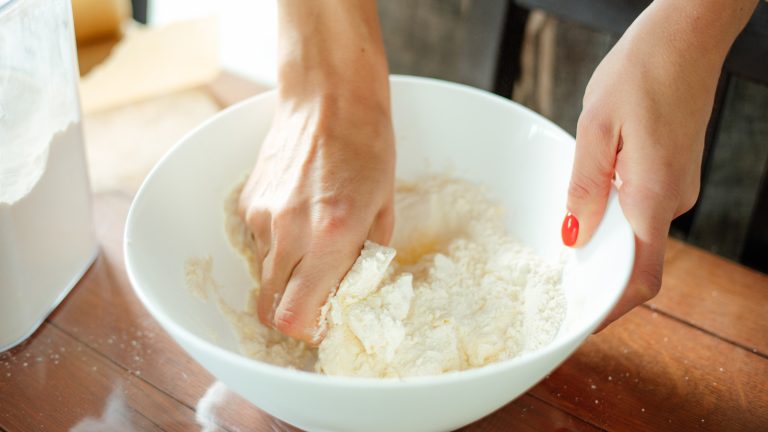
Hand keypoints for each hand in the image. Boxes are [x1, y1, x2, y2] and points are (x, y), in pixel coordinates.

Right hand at [238, 0, 392, 343]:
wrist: (328, 96)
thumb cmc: (367, 146)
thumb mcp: (384, 206)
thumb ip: (367, 256)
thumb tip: (355, 290)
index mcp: (331, 236)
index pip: (297, 318)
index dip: (309, 332)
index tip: (325, 323)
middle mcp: (289, 233)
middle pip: (269, 309)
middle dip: (292, 314)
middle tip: (316, 299)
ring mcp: (262, 217)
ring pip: (264, 276)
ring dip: (286, 276)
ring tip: (312, 244)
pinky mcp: (247, 201)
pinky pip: (257, 242)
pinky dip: (275, 244)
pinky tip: (297, 216)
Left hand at [562, 0, 755, 328]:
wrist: (687, 33)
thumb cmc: (641, 70)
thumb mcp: (596, 128)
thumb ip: (585, 188)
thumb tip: (573, 238)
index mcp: (654, 195)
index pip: (639, 277)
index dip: (612, 308)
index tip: (581, 322)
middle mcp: (674, 198)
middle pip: (636, 260)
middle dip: (599, 277)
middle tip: (556, 280)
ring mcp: (679, 185)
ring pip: (637, 233)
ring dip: (602, 242)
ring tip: (562, 238)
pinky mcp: (674, 171)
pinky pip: (642, 208)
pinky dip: (614, 216)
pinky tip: (587, 200)